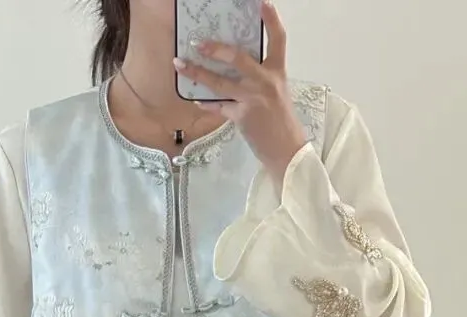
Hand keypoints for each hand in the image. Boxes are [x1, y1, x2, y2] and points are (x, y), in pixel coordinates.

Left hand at [173, 2, 306, 187]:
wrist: (286, 151)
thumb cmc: (279, 122)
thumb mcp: (275, 93)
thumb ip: (258, 78)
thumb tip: (231, 68)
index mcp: (276, 72)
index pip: (278, 39)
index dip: (270, 19)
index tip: (262, 2)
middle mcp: (265, 82)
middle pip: (238, 58)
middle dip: (216, 49)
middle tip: (198, 42)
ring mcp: (253, 99)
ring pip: (220, 83)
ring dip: (197, 73)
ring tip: (180, 64)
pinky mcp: (242, 116)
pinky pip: (218, 106)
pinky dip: (206, 102)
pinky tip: (196, 98)